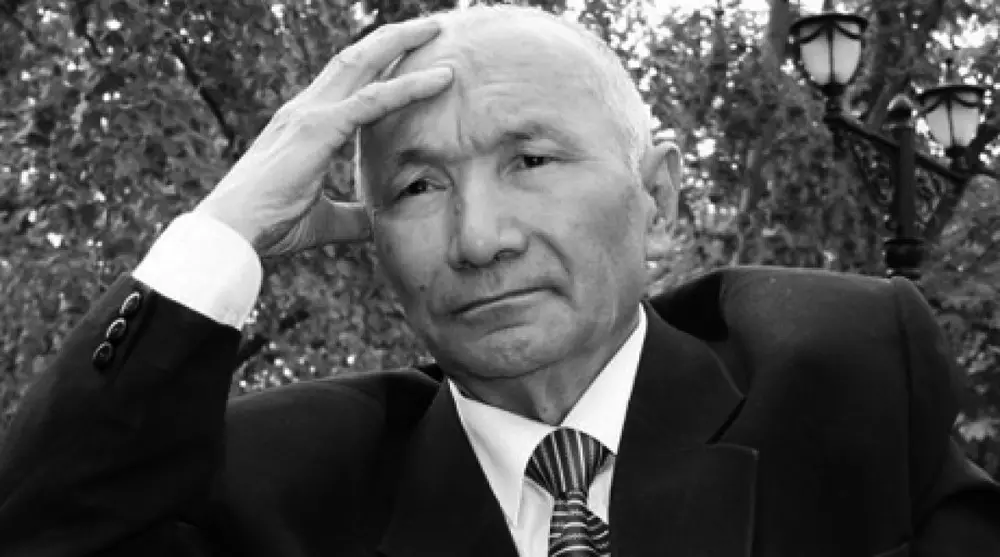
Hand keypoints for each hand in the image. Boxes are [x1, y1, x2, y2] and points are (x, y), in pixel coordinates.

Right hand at [194, 18, 452, 256]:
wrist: (234, 233)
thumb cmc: (269, 226)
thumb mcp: (324, 219)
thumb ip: (352, 217)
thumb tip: (377, 223)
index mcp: (307, 124)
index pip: (348, 80)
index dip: (379, 62)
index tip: (412, 51)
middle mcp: (307, 109)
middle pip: (356, 58)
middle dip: (393, 37)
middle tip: (431, 26)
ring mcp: (310, 114)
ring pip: (363, 63)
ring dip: (401, 42)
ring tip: (436, 28)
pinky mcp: (318, 130)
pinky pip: (373, 100)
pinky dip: (408, 86)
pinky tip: (440, 79)